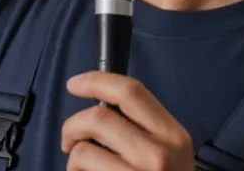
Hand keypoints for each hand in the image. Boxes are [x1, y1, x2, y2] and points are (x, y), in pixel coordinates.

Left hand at [62, 72, 194, 170]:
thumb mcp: (170, 149)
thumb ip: (144, 125)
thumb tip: (99, 101)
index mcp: (173, 135)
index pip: (131, 92)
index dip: (95, 81)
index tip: (75, 84)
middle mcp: (158, 154)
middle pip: (99, 117)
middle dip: (72, 125)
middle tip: (70, 138)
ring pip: (83, 150)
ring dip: (73, 157)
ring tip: (81, 166)